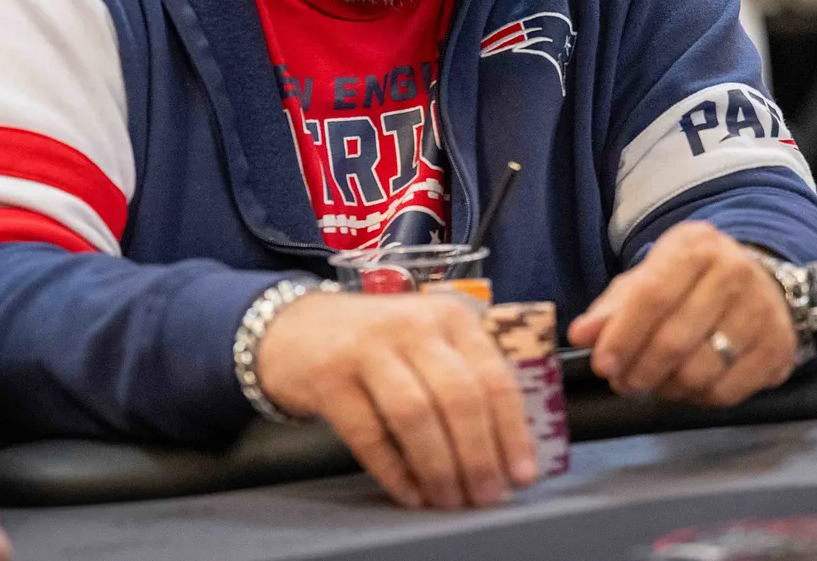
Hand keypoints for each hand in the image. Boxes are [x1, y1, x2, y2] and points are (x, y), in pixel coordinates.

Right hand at [257, 292, 536, 508]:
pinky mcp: (329, 377)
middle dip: (478, 455)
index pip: (494, 375)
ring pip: (415, 415)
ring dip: (438, 467)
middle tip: (486, 496)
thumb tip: (507, 451)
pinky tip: (410, 494)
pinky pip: (368, 434)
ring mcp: (366, 348)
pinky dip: (394, 471)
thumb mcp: (427, 341)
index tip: (522, 474)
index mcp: (449, 316)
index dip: (512, 431)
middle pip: (458, 396)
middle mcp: (411, 324)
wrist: (294, 327)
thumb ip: (464, 377)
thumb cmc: (376, 343)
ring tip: (449, 500)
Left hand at [567, 221, 794, 405]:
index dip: (623, 335)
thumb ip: (612, 307)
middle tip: (623, 382)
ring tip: (653, 382)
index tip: (602, 365)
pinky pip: (726, 392)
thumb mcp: (649, 277)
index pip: (653, 295)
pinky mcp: (779, 348)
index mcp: (695, 247)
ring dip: (666, 388)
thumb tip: (580, 335)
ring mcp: (763, 311)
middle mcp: (735, 272)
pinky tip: (686, 386)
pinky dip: (697, 398)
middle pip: (674, 340)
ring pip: (699, 372)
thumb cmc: (690, 281)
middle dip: (640, 370)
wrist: (758, 279)